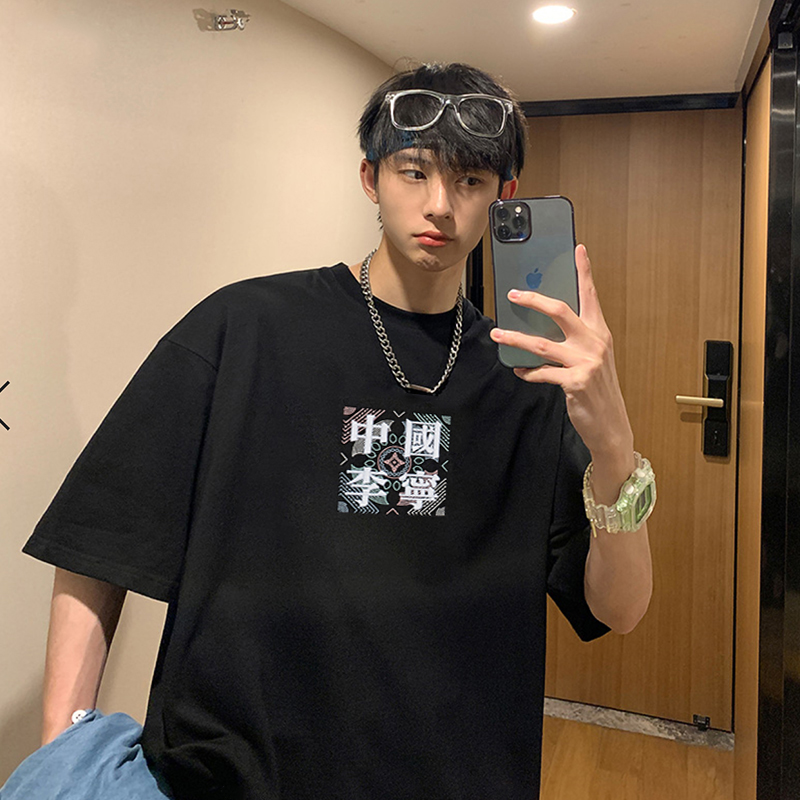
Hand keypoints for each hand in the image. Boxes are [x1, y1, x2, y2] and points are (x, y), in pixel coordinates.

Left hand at [489, 244, 632, 459]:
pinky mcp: (575, 382)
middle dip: (534, 299)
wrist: (610, 424)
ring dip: (516, 338)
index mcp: (599, 332)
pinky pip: (542, 372)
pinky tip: (518, 370)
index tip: (578, 249)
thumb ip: (575, 340)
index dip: (584, 271)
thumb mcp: (593, 359)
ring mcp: (586, 362)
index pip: (590, 295)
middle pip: (560, 310)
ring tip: (498, 334)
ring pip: (542, 343)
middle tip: (512, 294)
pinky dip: (527, 372)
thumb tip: (544, 325)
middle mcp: (595, 343)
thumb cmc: (597, 389)